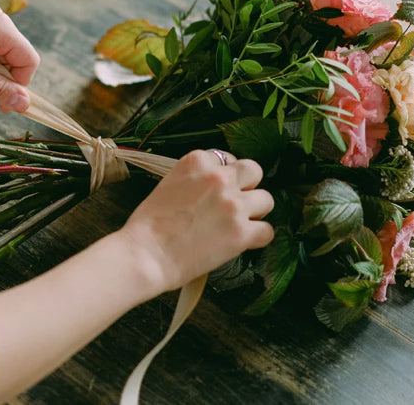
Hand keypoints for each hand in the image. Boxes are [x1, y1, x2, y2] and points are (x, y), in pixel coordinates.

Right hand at [118, 149, 274, 294]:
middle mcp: (219, 178)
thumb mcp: (168, 185)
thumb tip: (212, 188)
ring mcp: (233, 204)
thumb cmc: (148, 226)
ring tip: (239, 224)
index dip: (224, 176)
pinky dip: (258, 238)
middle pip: (253, 171)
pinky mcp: (241, 233)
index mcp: (197, 162)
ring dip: (255, 212)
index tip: (218, 189)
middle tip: (234, 203)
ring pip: (266, 199)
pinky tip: (244, 242)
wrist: (146, 255)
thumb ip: (194, 180)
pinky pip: (267, 230)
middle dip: (247, 186)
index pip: (225, 158)